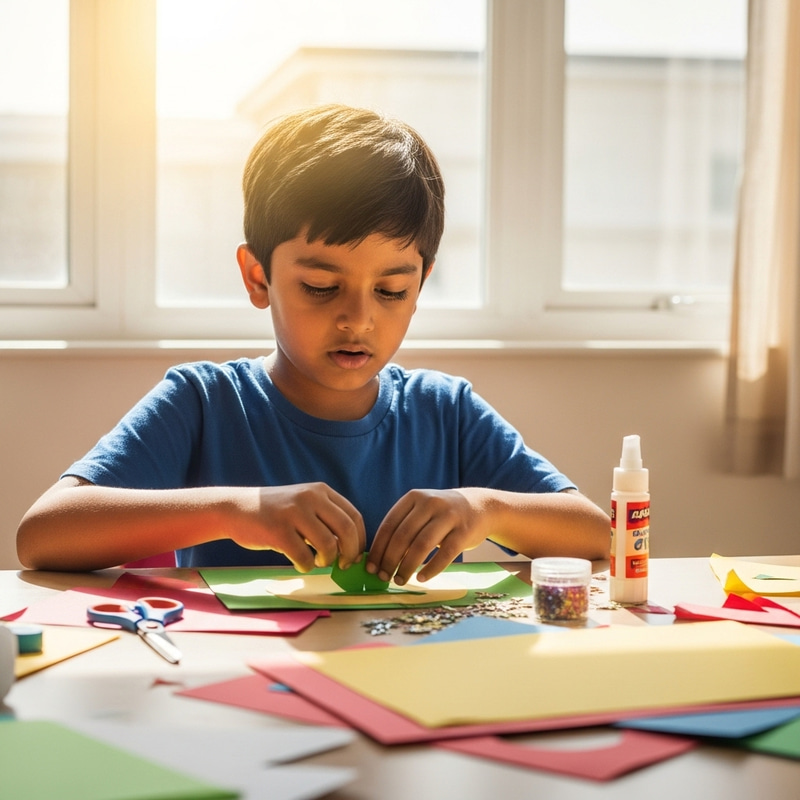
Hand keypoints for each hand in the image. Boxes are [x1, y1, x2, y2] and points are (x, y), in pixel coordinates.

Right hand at [231, 483, 365, 572]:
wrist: (237, 508)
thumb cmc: (276, 513)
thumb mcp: (304, 503)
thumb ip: (326, 518)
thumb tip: (352, 548)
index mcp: (320, 491)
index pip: (354, 516)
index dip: (360, 540)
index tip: (355, 555)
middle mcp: (310, 498)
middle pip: (347, 530)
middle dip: (350, 553)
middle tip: (343, 565)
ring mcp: (294, 513)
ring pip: (328, 545)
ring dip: (327, 560)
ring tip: (317, 561)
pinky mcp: (278, 531)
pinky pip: (304, 557)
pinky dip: (306, 566)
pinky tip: (300, 563)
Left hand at [366, 488, 488, 584]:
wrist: (480, 506)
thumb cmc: (442, 514)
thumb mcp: (422, 510)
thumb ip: (403, 527)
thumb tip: (378, 558)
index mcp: (414, 497)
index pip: (389, 525)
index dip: (378, 548)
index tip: (370, 567)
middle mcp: (430, 503)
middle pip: (403, 536)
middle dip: (389, 560)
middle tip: (384, 577)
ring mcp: (448, 516)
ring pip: (421, 545)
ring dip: (407, 566)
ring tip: (400, 580)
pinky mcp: (464, 532)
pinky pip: (444, 554)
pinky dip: (431, 569)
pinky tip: (421, 578)